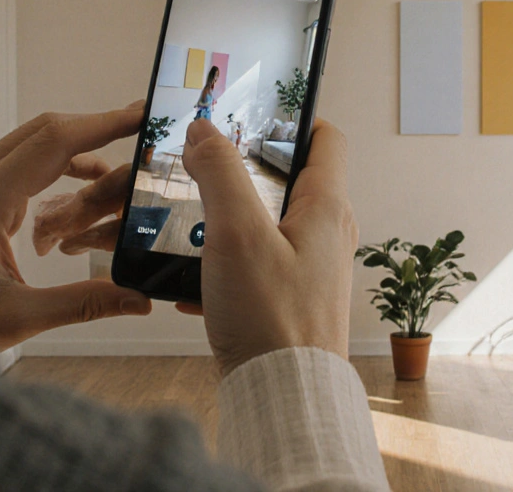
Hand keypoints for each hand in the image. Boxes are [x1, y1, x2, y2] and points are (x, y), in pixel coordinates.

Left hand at [0, 105, 153, 351]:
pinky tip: (75, 187)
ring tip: (116, 164)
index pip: (54, 143)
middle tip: (139, 126)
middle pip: (43, 131)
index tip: (138, 115)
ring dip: (73, 146)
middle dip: (95, 125)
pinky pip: (14, 164)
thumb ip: (84, 303)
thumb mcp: (16, 316)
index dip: (102, 124)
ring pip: (28, 144)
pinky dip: (50, 165)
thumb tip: (137, 300)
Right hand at [30, 118, 357, 375]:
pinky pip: (254, 270)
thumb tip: (204, 131)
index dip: (293, 118)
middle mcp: (327, 236)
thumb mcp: (236, 234)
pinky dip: (223, 268)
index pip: (326, 139)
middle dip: (243, 172)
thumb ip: (219, 173)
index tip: (253, 112)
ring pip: (265, 227)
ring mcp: (310, 271)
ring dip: (226, 222)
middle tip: (202, 166)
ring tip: (186, 224)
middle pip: (288, 182)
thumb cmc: (272, 321)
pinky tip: (188, 284)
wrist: (283, 401)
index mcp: (326, 209)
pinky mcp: (289, 302)